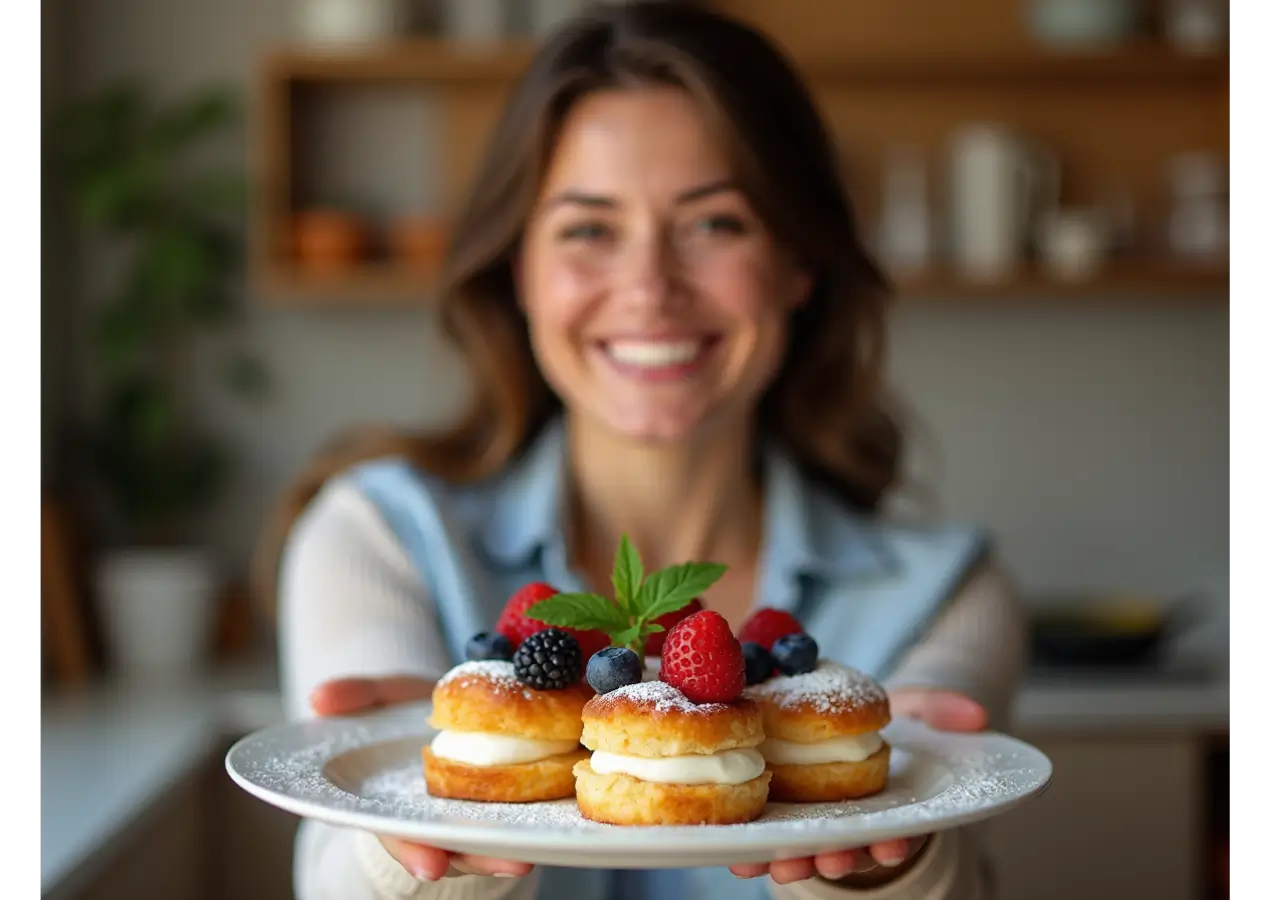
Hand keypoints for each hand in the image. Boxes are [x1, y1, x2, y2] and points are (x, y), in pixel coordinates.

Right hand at [310, 675, 535, 881]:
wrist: (448, 706)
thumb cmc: (407, 710)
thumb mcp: (381, 696)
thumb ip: (354, 696)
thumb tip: (318, 697)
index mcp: (395, 803)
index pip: (399, 833)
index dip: (413, 848)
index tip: (430, 865)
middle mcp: (435, 818)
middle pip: (455, 847)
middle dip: (479, 858)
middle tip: (510, 864)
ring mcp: (470, 815)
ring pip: (488, 840)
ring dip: (511, 848)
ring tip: (532, 856)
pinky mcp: (505, 802)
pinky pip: (519, 817)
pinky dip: (535, 821)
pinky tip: (558, 820)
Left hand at [728, 688, 987, 884]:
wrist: (845, 709)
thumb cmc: (886, 716)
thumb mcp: (917, 705)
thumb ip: (942, 707)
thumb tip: (975, 714)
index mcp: (894, 805)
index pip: (899, 830)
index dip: (895, 840)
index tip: (891, 844)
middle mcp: (857, 823)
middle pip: (848, 848)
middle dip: (838, 858)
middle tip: (829, 861)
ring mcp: (819, 822)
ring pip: (807, 849)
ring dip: (792, 860)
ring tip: (778, 865)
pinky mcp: (784, 814)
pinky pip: (769, 834)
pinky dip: (753, 846)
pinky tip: (736, 854)